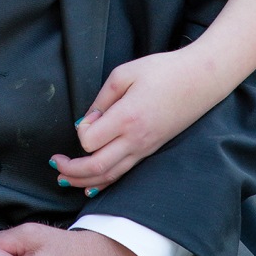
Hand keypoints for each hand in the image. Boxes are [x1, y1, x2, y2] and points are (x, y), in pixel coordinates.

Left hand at [51, 49, 217, 192]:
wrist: (201, 79)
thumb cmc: (163, 70)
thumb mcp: (125, 73)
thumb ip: (102, 98)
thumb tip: (87, 122)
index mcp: (127, 117)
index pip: (89, 140)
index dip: (81, 132)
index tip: (87, 119)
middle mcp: (136, 139)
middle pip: (96, 167)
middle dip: (71, 170)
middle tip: (54, 163)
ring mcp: (146, 148)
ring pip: (110, 176)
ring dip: (84, 180)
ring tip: (64, 178)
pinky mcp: (152, 150)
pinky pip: (125, 173)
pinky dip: (105, 181)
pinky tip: (92, 184)